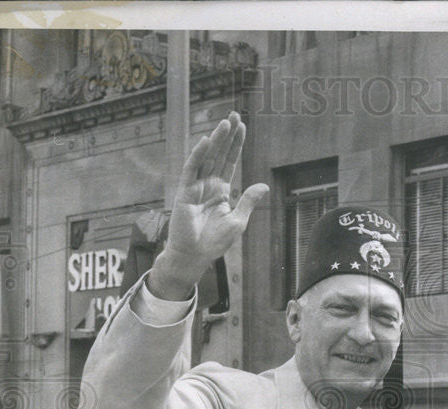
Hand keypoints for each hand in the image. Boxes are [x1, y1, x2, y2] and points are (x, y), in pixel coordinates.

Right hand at [151, 111, 268, 299]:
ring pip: (207, 157)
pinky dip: (198, 155)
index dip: (236, 144)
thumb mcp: (238, 220)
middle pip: (219, 154)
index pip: (230, 161)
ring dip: (216, 140)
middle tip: (234, 114)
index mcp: (221, 190)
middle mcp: (208, 184)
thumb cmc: (215, 242)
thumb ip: (248, 201)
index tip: (242, 126)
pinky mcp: (184, 192)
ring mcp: (195, 186)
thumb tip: (264, 185)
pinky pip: (191, 169)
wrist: (195, 255)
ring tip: (225, 122)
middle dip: (227, 135)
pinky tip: (207, 142)